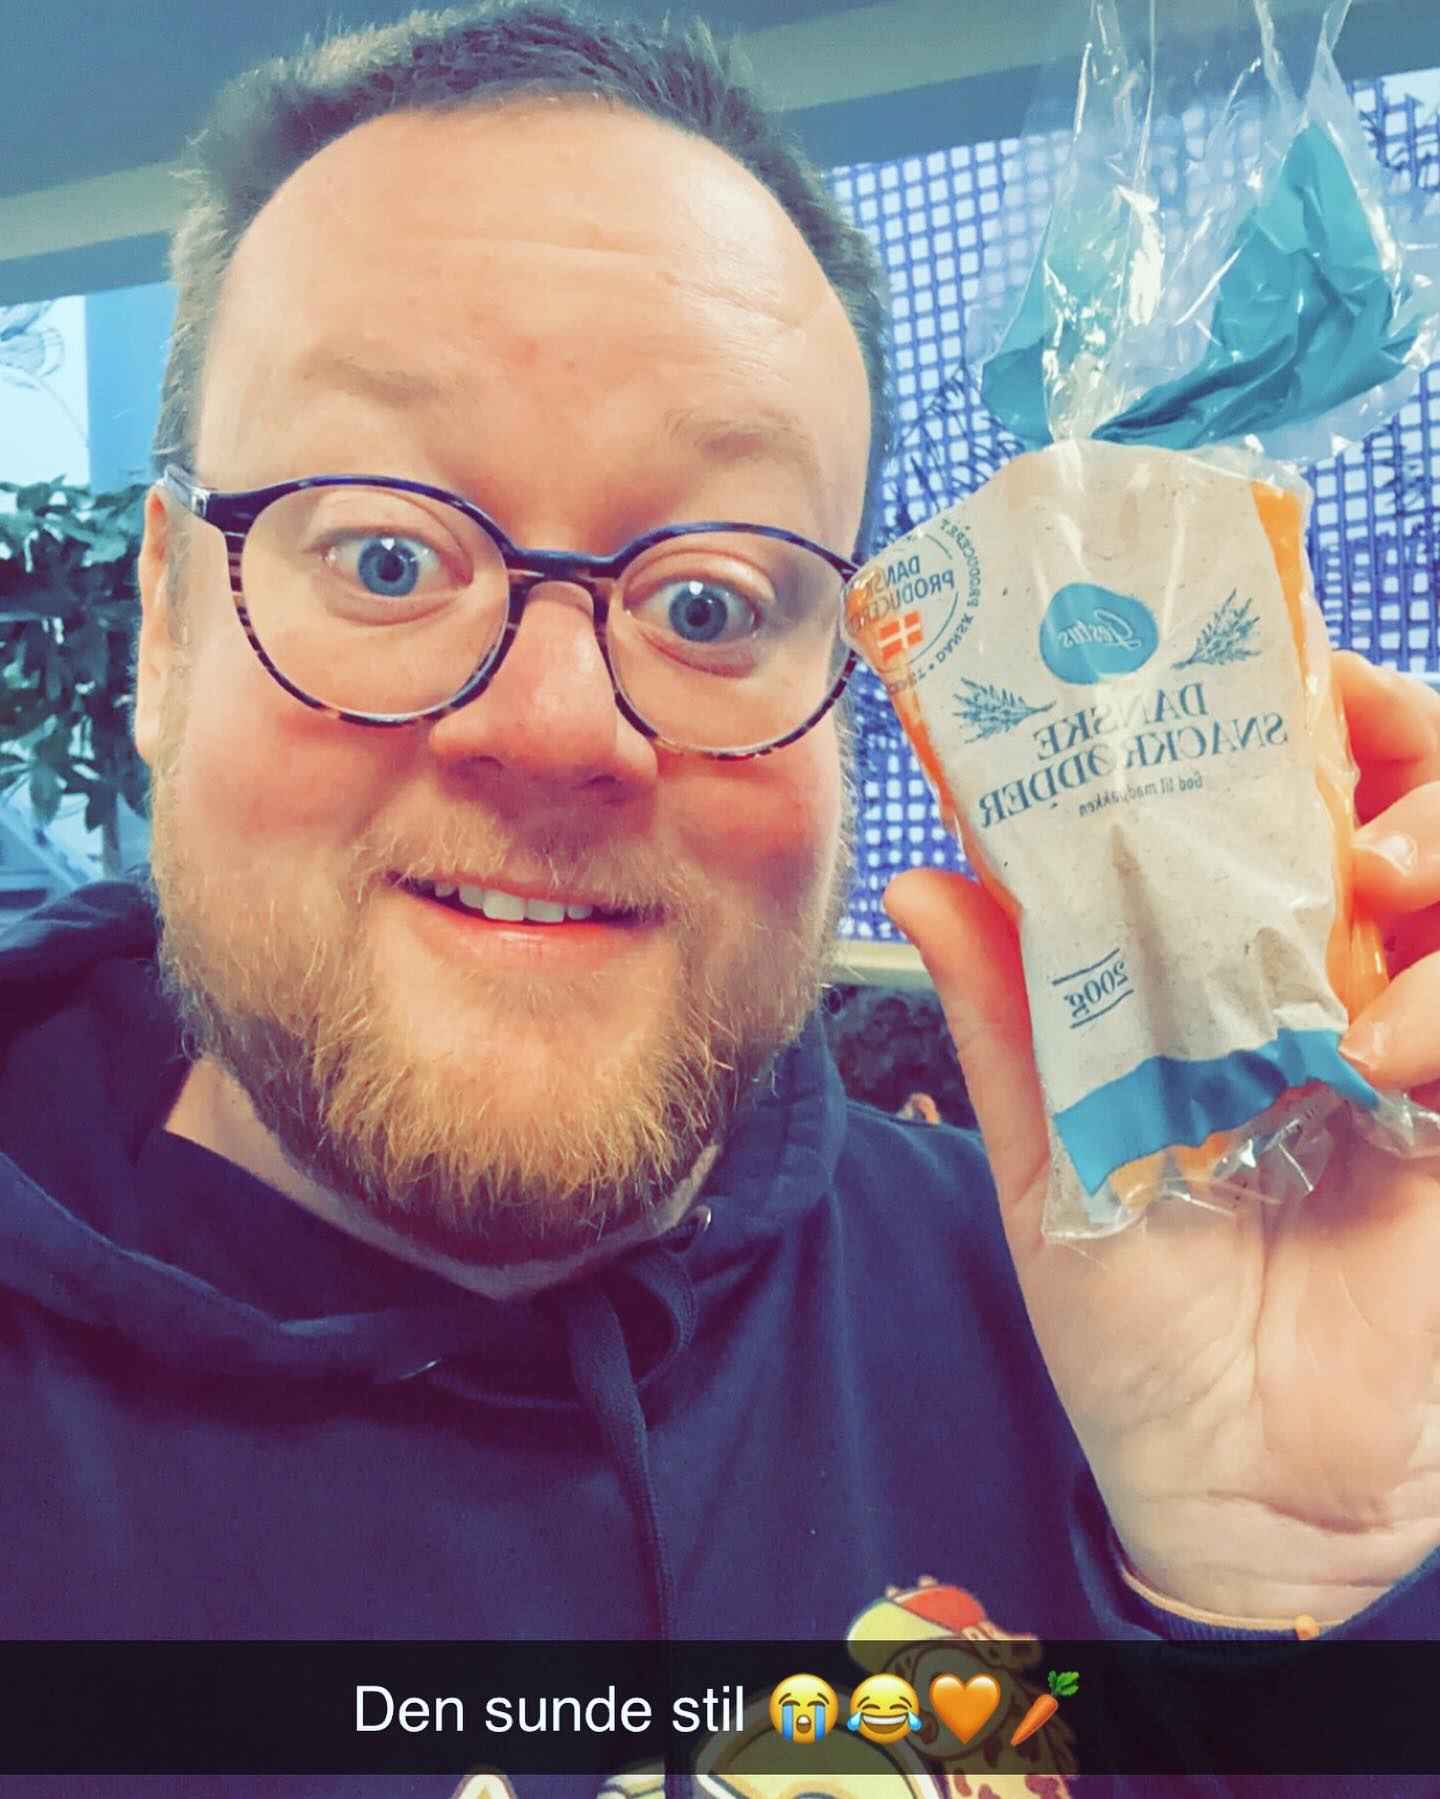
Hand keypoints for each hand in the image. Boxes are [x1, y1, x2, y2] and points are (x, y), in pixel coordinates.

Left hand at [885, 653, 1439, 1623]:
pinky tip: (1389, 1044)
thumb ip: (1008, 1019)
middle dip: (1400, 749)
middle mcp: (1338, 986)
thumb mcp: (1046, 1160)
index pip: (1282, 795)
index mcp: (1228, 972)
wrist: (1219, 1479)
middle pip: (1417, 801)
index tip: (1241, 665)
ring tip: (1372, 883)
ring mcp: (1422, 1049)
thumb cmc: (1132, 1314)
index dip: (1286, 710)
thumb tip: (923, 880)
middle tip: (1341, 760)